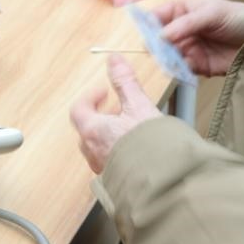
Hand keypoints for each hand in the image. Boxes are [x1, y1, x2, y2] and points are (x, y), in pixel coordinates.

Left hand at [69, 54, 161, 173]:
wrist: (164, 183)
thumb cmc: (150, 147)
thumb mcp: (139, 106)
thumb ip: (125, 82)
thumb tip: (114, 60)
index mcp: (93, 131)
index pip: (78, 110)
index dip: (90, 97)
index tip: (104, 92)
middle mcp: (93, 152)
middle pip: (87, 129)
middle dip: (102, 116)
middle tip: (120, 110)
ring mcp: (103, 169)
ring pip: (98, 147)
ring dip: (110, 135)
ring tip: (131, 130)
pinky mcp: (115, 182)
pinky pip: (110, 163)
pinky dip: (118, 152)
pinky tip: (137, 151)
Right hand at [154, 0, 243, 76]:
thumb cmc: (240, 18)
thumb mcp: (213, 13)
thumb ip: (187, 23)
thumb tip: (161, 35)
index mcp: (182, 11)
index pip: (156, 16)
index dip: (148, 24)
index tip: (146, 34)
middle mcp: (181, 31)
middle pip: (158, 39)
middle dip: (156, 46)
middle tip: (158, 52)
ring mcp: (189, 49)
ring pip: (168, 56)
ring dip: (166, 60)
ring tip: (170, 63)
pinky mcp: (198, 66)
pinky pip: (182, 70)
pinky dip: (179, 72)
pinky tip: (182, 70)